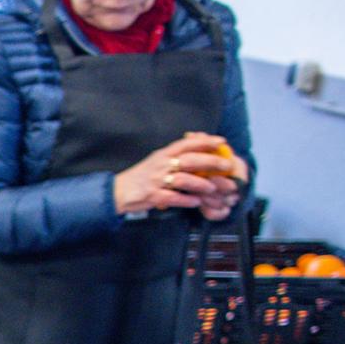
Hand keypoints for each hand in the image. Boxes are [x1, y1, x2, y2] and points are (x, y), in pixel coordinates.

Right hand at [112, 133, 239, 216]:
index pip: (186, 144)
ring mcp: (156, 181)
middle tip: (226, 166)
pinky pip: (173, 198)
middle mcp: (161, 165)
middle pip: (190, 160)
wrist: (118, 191)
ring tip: (213, 188)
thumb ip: (175, 153)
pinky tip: (196, 202)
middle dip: (210, 162)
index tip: (221, 142)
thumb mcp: (157, 160)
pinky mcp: (153, 196)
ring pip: (183, 179)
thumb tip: (197, 141)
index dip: (205, 142)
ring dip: (200, 184)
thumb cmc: (140, 176)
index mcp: (163, 154)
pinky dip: (186, 200)